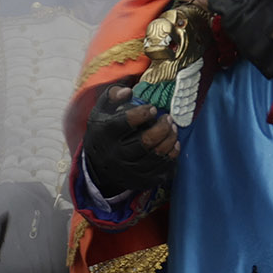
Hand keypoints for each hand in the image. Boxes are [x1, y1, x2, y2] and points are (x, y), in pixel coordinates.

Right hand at [81, 81, 178, 195]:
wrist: (97, 167)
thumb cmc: (104, 133)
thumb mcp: (101, 112)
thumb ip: (112, 96)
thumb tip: (128, 91)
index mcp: (105, 134)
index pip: (125, 123)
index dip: (142, 114)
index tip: (152, 108)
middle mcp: (116, 154)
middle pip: (146, 141)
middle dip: (162, 128)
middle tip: (168, 118)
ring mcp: (129, 170)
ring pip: (156, 156)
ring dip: (170, 140)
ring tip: (173, 129)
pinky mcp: (140, 181)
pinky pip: (161, 171)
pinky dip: (171, 157)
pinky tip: (174, 145)